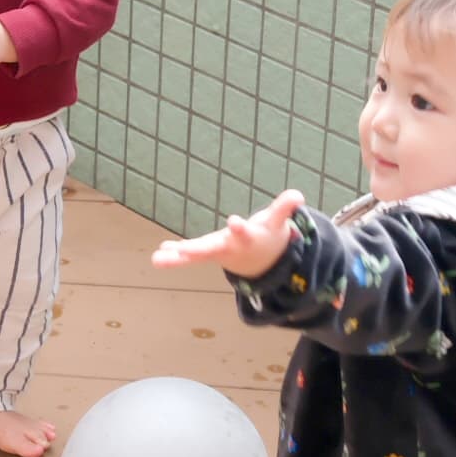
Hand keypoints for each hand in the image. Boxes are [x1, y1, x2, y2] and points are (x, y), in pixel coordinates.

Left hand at [151, 188, 305, 278]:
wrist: (263, 260)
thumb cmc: (267, 234)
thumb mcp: (277, 221)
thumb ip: (285, 207)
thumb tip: (297, 196)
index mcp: (246, 238)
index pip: (243, 232)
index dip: (239, 228)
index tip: (234, 221)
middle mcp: (229, 248)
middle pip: (211, 248)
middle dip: (198, 248)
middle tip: (182, 249)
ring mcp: (216, 252)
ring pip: (195, 256)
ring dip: (177, 257)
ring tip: (158, 258)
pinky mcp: (208, 254)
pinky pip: (189, 258)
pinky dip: (174, 257)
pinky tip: (158, 255)